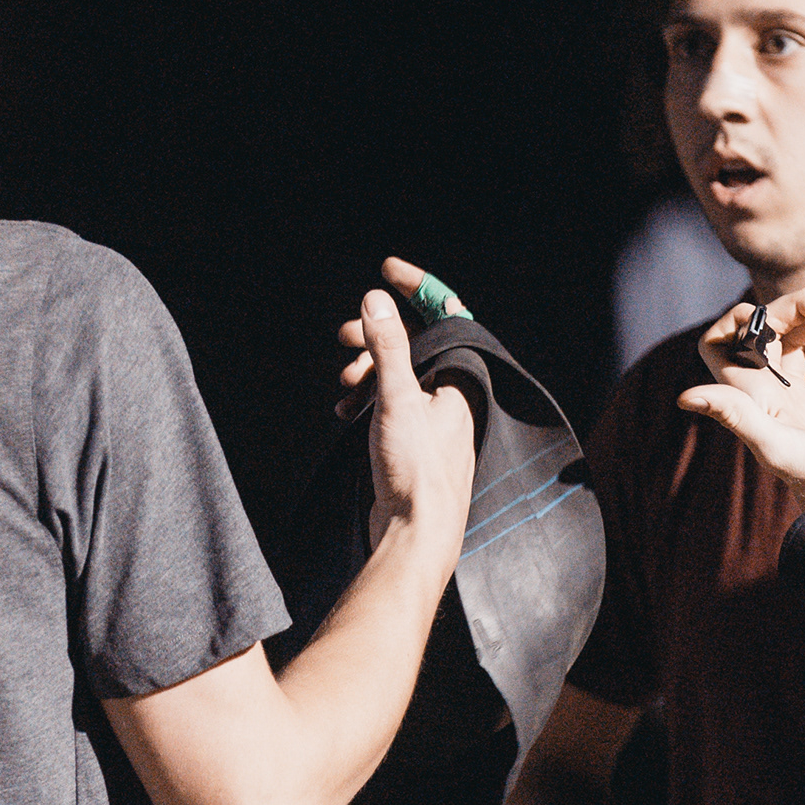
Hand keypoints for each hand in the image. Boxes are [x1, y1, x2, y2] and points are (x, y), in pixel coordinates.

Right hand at [338, 260, 475, 557]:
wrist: (417, 534)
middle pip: (416, 345)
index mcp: (461, 378)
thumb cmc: (416, 471)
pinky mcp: (418, 443)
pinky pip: (393, 404)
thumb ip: (388, 347)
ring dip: (368, 372)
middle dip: (377, 335)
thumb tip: (376, 300)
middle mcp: (455, 395)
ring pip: (401, 376)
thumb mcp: (397, 400)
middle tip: (343, 337)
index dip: (417, 287)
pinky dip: (369, 400)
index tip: (386, 269)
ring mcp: (437, 420)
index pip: (446, 314)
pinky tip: (346, 411)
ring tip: (344, 385)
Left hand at [675, 290, 804, 506]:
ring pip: (798, 335)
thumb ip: (735, 416)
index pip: (719, 342)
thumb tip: (684, 397)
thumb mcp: (774, 445)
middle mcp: (763, 391)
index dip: (736, 320)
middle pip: (768, 327)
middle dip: (802, 311)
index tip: (770, 321)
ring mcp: (790, 394)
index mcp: (746, 394)